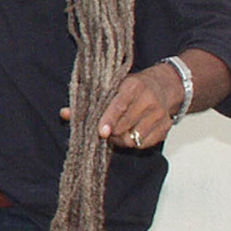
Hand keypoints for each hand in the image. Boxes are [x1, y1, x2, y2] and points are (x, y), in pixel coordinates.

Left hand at [61, 64, 184, 149]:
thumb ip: (88, 102)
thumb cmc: (132, 88)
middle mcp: (149, 100)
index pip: (119, 106)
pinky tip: (130, 133)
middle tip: (103, 131)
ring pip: (133, 139)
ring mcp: (159, 115)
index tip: (101, 132)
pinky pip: (144, 144)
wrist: (164, 86)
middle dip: (110, 132)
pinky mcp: (166, 127)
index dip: (109, 120)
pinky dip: (134, 142)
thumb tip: (63, 113)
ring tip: (116, 132)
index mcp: (133, 87)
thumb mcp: (112, 87)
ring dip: (120, 140)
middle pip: (124, 126)